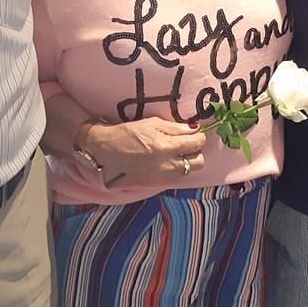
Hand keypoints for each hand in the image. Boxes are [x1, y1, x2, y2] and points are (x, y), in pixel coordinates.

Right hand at [85, 117, 205, 184]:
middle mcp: (167, 165)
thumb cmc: (129, 132)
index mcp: (165, 146)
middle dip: (196, 150)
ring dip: (188, 160)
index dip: (199, 136)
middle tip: (187, 142)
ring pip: (190, 170)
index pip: (196, 143)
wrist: (108, 150)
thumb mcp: (153, 123)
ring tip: (176, 150)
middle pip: (198, 161)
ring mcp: (164, 176)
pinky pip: (178, 176)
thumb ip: (176, 127)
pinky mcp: (158, 183)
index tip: (195, 132)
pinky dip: (178, 167)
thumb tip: (194, 128)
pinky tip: (168, 159)